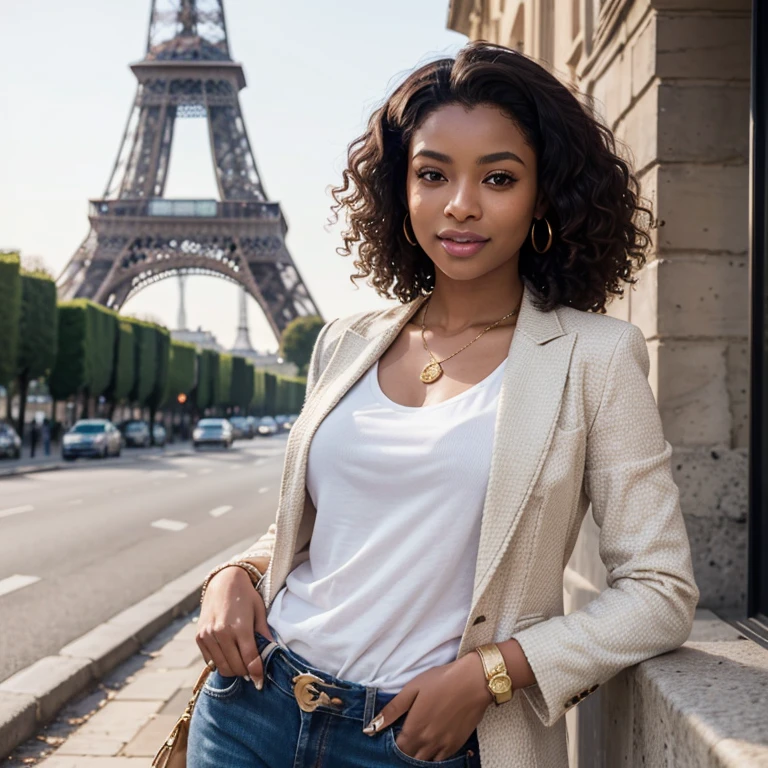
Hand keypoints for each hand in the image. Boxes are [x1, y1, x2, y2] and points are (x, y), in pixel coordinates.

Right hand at [196, 566, 274, 688]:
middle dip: (245, 673)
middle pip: (235, 667)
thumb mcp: (259, 611)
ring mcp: (208, 636)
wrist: (223, 581)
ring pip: (221, 667)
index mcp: (239, 627)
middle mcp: (221, 633)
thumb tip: (273, 652)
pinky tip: (229, 656)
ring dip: (233, 670)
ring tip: (241, 665)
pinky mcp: (199, 637)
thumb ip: (264, 633)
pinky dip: (220, 663)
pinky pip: (210, 661)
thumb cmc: (245, 595)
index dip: (256, 674)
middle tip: (252, 672)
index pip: (250, 659)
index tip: (260, 683)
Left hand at [363, 651, 493, 761]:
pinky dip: (433, 757)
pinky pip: (441, 761)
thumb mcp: (412, 689)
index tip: (392, 740)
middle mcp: (427, 743)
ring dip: (419, 756)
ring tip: (417, 744)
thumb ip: (392, 711)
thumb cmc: (440, 681)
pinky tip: (431, 746)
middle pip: (410, 759)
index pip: (398, 750)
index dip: (392, 747)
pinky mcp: (456, 745)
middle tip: (405, 741)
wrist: (473, 681)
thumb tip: (371, 728)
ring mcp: (443, 746)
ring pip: (425, 762)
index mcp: (414, 729)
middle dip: (405, 753)